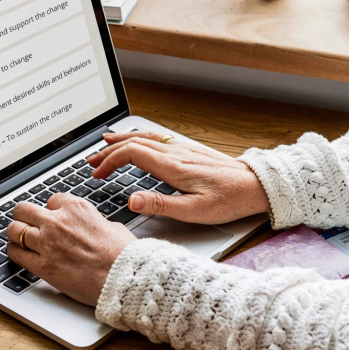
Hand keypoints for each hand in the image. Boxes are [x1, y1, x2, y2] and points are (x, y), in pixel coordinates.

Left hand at [5, 193, 135, 304]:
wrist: (123, 277)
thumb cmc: (122, 254)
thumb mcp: (110, 226)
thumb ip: (93, 222)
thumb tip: (91, 226)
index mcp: (76, 208)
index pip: (52, 200)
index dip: (51, 209)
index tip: (51, 215)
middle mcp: (57, 222)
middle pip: (24, 210)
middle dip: (24, 215)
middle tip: (24, 221)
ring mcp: (47, 243)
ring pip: (14, 230)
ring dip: (15, 232)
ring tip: (16, 236)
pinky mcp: (43, 266)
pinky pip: (16, 253)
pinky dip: (14, 251)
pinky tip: (18, 252)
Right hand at [87, 131, 270, 224]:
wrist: (256, 186)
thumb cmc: (229, 200)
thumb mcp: (194, 211)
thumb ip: (160, 205)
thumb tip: (131, 200)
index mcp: (173, 167)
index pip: (132, 154)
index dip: (110, 161)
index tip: (98, 174)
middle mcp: (176, 153)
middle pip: (135, 143)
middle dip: (109, 150)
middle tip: (92, 161)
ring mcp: (184, 149)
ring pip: (147, 137)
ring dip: (123, 140)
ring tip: (106, 142)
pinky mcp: (191, 151)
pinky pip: (159, 138)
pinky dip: (141, 138)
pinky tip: (140, 142)